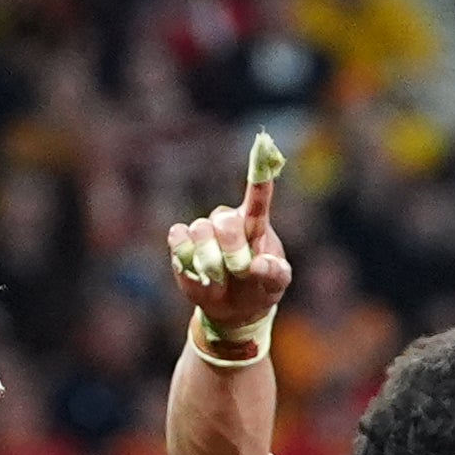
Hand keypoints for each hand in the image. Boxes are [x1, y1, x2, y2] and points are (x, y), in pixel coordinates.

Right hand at [163, 143, 293, 335]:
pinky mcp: (181, 243)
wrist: (233, 308)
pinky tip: (199, 275)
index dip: (259, 176)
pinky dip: (187, 260)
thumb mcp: (276, 284)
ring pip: (199, 232)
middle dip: (232, 249)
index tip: (263, 145)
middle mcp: (228, 220)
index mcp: (255, 223)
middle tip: (240, 270)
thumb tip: (257, 264)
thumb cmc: (259, 289)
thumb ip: (274, 273)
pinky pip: (177, 240)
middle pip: (224, 220)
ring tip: (220, 280)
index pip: (258, 197)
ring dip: (211, 262)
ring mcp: (202, 230)